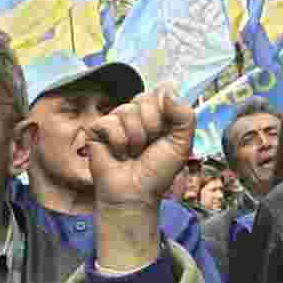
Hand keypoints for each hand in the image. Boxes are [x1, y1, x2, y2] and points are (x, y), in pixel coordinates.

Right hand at [87, 90, 194, 269]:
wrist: (135, 193)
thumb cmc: (157, 172)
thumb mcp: (182, 144)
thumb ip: (184, 115)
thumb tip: (168, 88)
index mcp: (158, 114)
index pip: (162, 93)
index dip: (165, 113)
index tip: (166, 133)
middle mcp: (136, 114)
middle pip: (145, 99)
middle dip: (152, 127)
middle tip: (149, 146)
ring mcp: (116, 120)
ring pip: (127, 111)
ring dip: (135, 139)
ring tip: (133, 153)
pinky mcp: (97, 129)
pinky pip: (110, 123)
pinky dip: (118, 142)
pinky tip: (118, 154)